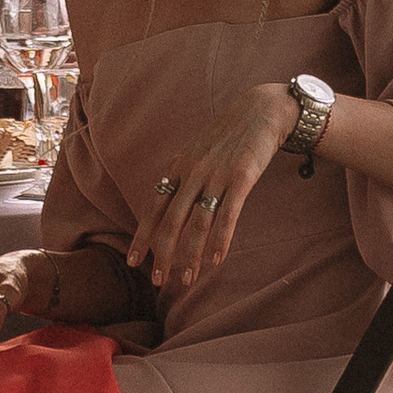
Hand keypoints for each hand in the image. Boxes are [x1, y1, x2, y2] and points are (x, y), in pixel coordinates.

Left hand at [127, 84, 295, 294]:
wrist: (259, 112)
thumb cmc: (227, 136)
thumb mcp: (196, 152)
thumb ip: (182, 175)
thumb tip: (167, 202)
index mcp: (178, 167)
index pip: (154, 207)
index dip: (143, 236)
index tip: (133, 261)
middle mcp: (192, 172)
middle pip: (171, 220)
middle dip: (163, 253)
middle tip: (159, 281)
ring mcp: (216, 175)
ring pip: (198, 222)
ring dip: (191, 254)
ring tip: (187, 279)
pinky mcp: (241, 178)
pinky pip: (228, 213)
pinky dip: (221, 238)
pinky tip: (216, 259)